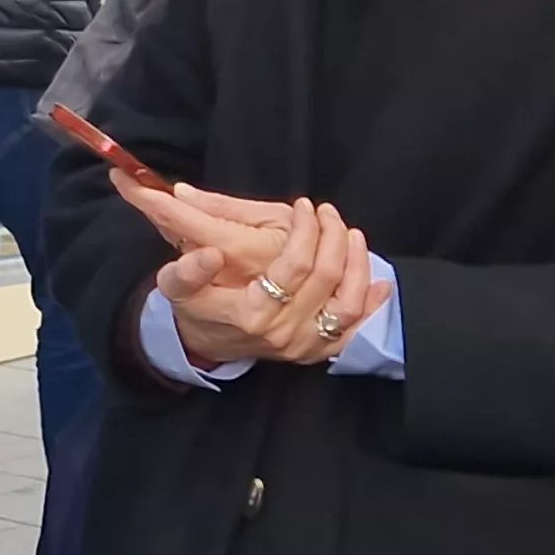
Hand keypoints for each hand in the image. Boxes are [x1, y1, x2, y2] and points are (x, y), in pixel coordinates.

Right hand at [116, 179, 390, 367]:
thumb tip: (209, 254)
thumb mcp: (175, 286)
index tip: (303, 205)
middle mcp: (283, 331)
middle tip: (325, 212)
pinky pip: (355, 331)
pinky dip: (371, 306)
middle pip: (325, 277)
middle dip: (332, 236)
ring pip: (347, 303)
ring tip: (351, 234)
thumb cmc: (194, 308)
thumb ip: (186, 270)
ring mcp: (303, 344)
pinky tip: (379, 283)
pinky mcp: (317, 349)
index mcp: (251, 313)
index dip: (306, 232)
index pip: (294, 266)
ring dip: (355, 264)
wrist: (204, 345)